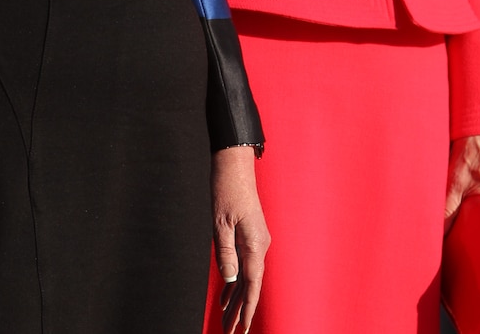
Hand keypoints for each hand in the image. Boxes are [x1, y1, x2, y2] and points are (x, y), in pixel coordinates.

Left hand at [211, 146, 269, 332]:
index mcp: (254, 244)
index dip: (246, 309)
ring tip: (226, 319)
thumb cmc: (227, 189)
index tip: (241, 329)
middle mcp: (259, 244)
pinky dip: (235, 280)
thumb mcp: (220, 223)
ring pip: (247, 276)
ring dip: (237, 298)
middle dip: (240, 310)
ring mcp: (256, 239)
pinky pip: (244, 263)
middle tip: (229, 331)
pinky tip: (226, 293)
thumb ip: (225, 253)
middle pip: (250, 285)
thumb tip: (230, 280)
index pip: (251, 285)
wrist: (234, 163)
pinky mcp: (250, 233)